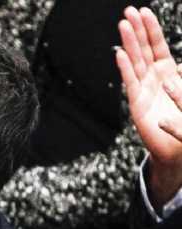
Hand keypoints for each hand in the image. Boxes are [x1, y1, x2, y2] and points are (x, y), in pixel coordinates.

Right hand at [116, 7, 181, 206]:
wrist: (177, 148)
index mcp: (167, 73)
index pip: (157, 46)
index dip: (151, 29)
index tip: (144, 12)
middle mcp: (153, 79)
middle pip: (143, 49)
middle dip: (136, 30)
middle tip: (127, 12)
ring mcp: (144, 90)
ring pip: (136, 61)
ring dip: (129, 43)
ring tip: (122, 26)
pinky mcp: (137, 104)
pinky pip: (131, 82)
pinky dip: (125, 68)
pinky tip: (120, 54)